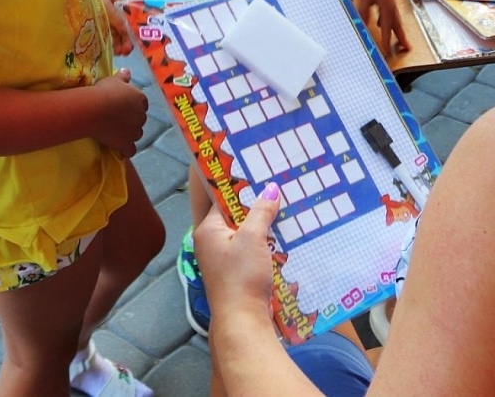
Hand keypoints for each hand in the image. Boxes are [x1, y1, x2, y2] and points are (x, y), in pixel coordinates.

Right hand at [89, 69, 148, 155]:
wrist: (95, 109)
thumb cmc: (104, 92)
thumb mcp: (113, 80)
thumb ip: (123, 76)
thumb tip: (127, 70)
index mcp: (140, 100)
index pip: (142, 104)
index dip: (132, 106)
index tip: (122, 107)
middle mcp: (141, 116)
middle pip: (140, 120)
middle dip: (132, 120)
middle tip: (116, 120)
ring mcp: (135, 131)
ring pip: (137, 135)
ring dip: (129, 135)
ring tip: (116, 133)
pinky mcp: (127, 143)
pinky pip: (130, 150)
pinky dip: (126, 150)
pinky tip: (119, 149)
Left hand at [99, 0, 134, 55]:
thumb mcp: (105, 4)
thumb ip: (116, 18)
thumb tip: (127, 31)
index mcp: (118, 4)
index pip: (129, 19)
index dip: (132, 30)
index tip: (134, 42)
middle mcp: (113, 13)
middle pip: (122, 28)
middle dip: (126, 40)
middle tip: (126, 52)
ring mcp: (104, 20)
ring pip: (115, 34)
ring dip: (119, 44)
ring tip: (119, 53)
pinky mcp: (96, 27)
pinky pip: (105, 37)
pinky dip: (110, 44)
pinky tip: (112, 50)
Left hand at [194, 182, 280, 329]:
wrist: (243, 320)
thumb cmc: (241, 277)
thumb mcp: (253, 238)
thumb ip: (260, 211)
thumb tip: (271, 189)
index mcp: (208, 230)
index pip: (223, 200)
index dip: (242, 187)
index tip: (261, 175)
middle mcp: (213, 243)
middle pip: (236, 217)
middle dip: (257, 208)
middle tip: (278, 191)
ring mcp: (225, 260)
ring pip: (247, 235)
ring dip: (265, 227)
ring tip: (286, 211)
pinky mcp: (239, 273)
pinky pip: (253, 251)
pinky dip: (267, 245)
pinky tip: (285, 239)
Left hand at [356, 0, 407, 53]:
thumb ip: (363, 13)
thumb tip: (362, 26)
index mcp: (387, 9)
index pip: (387, 30)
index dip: (387, 43)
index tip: (387, 53)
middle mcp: (392, 7)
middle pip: (397, 26)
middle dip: (402, 38)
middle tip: (407, 48)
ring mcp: (391, 2)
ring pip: (395, 20)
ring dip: (397, 30)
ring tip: (399, 39)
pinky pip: (390, 14)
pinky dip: (389, 21)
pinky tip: (382, 22)